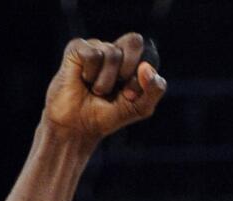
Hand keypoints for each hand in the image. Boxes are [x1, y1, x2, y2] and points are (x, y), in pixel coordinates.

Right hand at [44, 35, 165, 144]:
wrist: (80, 126)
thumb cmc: (108, 116)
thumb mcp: (140, 108)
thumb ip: (154, 90)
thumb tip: (146, 67)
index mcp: (131, 60)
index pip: (148, 53)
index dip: (142, 76)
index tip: (129, 96)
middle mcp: (114, 49)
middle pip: (134, 42)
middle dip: (128, 71)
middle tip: (115, 89)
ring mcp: (96, 46)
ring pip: (112, 53)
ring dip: (106, 82)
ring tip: (96, 90)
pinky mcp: (77, 47)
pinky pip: (94, 55)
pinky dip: (91, 75)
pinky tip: (83, 80)